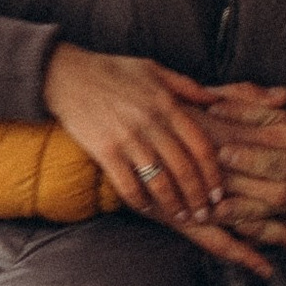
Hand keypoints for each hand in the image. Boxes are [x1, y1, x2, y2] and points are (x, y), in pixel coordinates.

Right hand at [39, 41, 285, 275]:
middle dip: (198, 196)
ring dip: (174, 204)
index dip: (213, 174)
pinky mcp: (104, 150)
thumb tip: (214, 100)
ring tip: (182, 216)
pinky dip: (141, 200)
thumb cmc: (111, 70)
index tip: (219, 192)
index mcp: (167, 103)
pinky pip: (128, 184)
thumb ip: (185, 86)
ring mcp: (127, 138)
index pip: (201, 146)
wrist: (65, 73)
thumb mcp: (153, 69)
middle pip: (185, 168)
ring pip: (160, 181)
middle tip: (205, 214)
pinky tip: (148, 208)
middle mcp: (151, 122)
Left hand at [201, 40, 285, 227]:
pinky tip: (220, 224)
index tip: (217, 106)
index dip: (250, 115)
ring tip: (208, 200)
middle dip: (250, 161)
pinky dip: (251, 228)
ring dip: (243, 203)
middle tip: (216, 152)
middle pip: (284, 167)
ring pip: (277, 202)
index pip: (285, 125)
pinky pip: (277, 227)